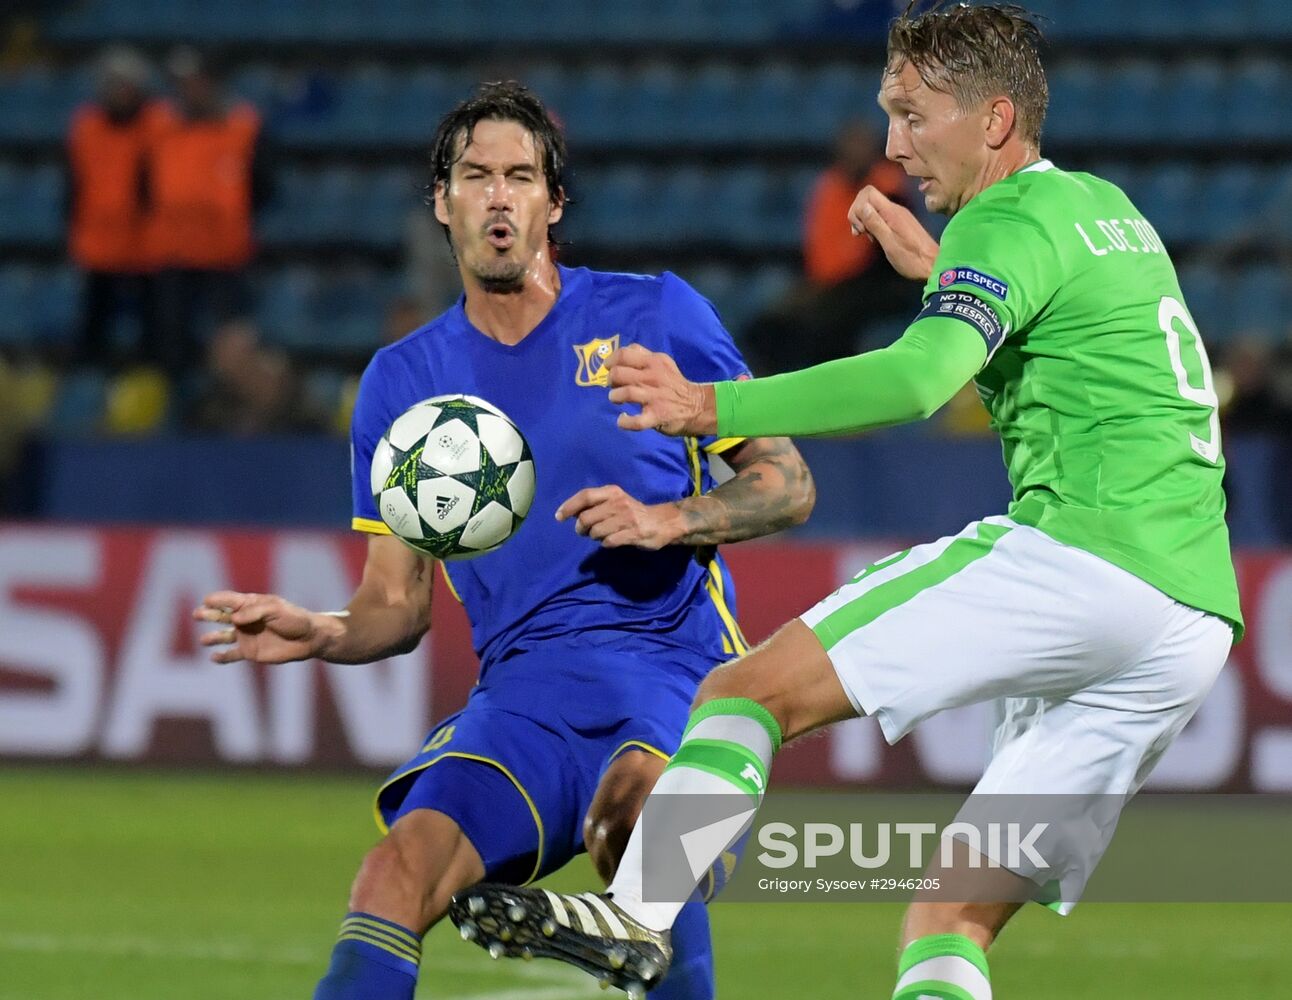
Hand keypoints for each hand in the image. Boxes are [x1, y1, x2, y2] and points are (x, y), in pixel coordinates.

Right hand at [193, 590, 324, 664]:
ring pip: (223, 636)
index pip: (229, 600)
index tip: (207, 600)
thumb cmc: (294, 619)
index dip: (217, 599)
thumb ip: (254, 612)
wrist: (308, 639)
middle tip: (197, 614)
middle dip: (208, 614)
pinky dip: (222, 657)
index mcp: (250, 604)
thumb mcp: (276, 610)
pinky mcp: (250, 652)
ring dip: (212, 638)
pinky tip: (213, 657)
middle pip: (220, 616)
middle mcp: (244, 620)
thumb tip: (233, 618)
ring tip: (203, 640)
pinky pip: (232, 655)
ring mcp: (246, 636)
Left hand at [556, 485, 683, 549]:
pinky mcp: (632, 534)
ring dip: (594, 537)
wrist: (663, 522)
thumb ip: (597, 504)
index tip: (559, 517)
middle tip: (585, 532)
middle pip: (586, 518)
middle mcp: (618, 502)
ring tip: (603, 535)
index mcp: (612, 492)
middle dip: (581, 528)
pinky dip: (606, 544)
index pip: (585, 496)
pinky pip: (608, 542)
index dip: (569, 506)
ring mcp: (626, 518)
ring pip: (595, 532)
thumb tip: (573, 513)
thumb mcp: (616, 501)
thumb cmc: (634, 512)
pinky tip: (613, 541)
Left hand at [607, 344, 716, 436]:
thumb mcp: (662, 362)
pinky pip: (636, 421)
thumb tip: (620, 354)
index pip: (624, 354)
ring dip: (615, 397)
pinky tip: (622, 420)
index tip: (608, 368)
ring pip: (626, 393)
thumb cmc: (674, 384)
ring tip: (616, 399)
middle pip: (619, 373)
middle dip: (610, 380)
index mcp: (654, 361)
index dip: (610, 361)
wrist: (697, 406)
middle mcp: (653, 377)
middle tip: (613, 386)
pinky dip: (625, 422)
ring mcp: (655, 397)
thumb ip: (642, 355)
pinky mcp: (657, 416)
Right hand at [848, 185, 939, 281]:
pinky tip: (874, 238)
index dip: (857, 206)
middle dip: (858, 214)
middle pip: (867, 198)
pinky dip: (872, 225)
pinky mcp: (898, 223)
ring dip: (864, 221)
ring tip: (868, 238)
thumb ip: (875, 223)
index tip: (861, 226)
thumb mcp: (890, 243)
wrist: (933, 265)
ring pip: (872, 208)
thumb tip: (861, 206)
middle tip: (861, 233)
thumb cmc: (911, 258)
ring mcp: (897, 215)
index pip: (868, 192)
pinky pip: (879, 216)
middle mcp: (895, 209)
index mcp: (892, 212)